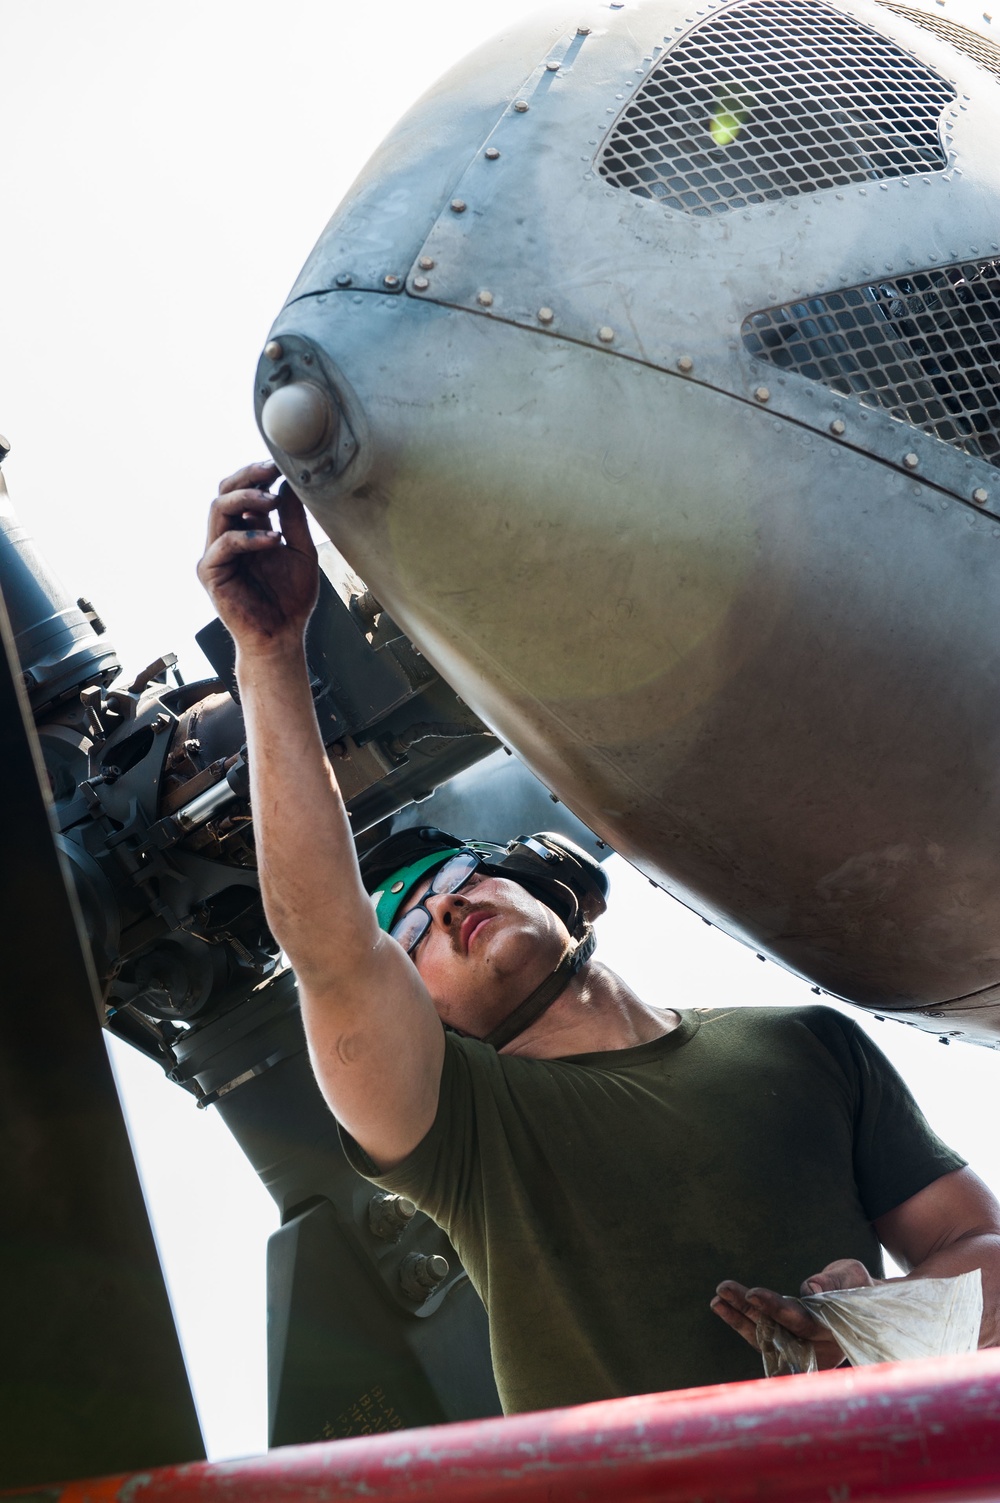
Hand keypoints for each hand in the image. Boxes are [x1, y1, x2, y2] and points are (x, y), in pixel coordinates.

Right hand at [197, 461, 319, 655]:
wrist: (282, 636)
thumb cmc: (291, 599)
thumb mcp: (301, 551)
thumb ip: (294, 519)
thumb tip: (290, 484)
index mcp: (245, 529)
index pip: (241, 490)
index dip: (257, 474)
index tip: (280, 466)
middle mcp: (226, 537)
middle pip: (224, 491)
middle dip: (247, 476)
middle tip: (271, 471)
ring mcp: (215, 554)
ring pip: (218, 509)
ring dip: (246, 499)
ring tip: (272, 501)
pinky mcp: (211, 573)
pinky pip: (224, 544)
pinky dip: (249, 536)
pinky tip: (274, 539)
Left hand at [711, 1259, 876, 1370]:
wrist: (862, 1303)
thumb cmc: (858, 1288)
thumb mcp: (854, 1277)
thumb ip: (835, 1281)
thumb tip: (810, 1287)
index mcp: (835, 1334)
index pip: (802, 1324)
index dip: (776, 1310)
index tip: (753, 1294)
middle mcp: (815, 1347)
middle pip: (777, 1330)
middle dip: (748, 1310)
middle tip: (723, 1290)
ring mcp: (800, 1347)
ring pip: (764, 1333)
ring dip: (738, 1316)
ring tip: (717, 1298)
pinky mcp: (787, 1341)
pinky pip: (761, 1332)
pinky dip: (741, 1319)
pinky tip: (722, 1305)